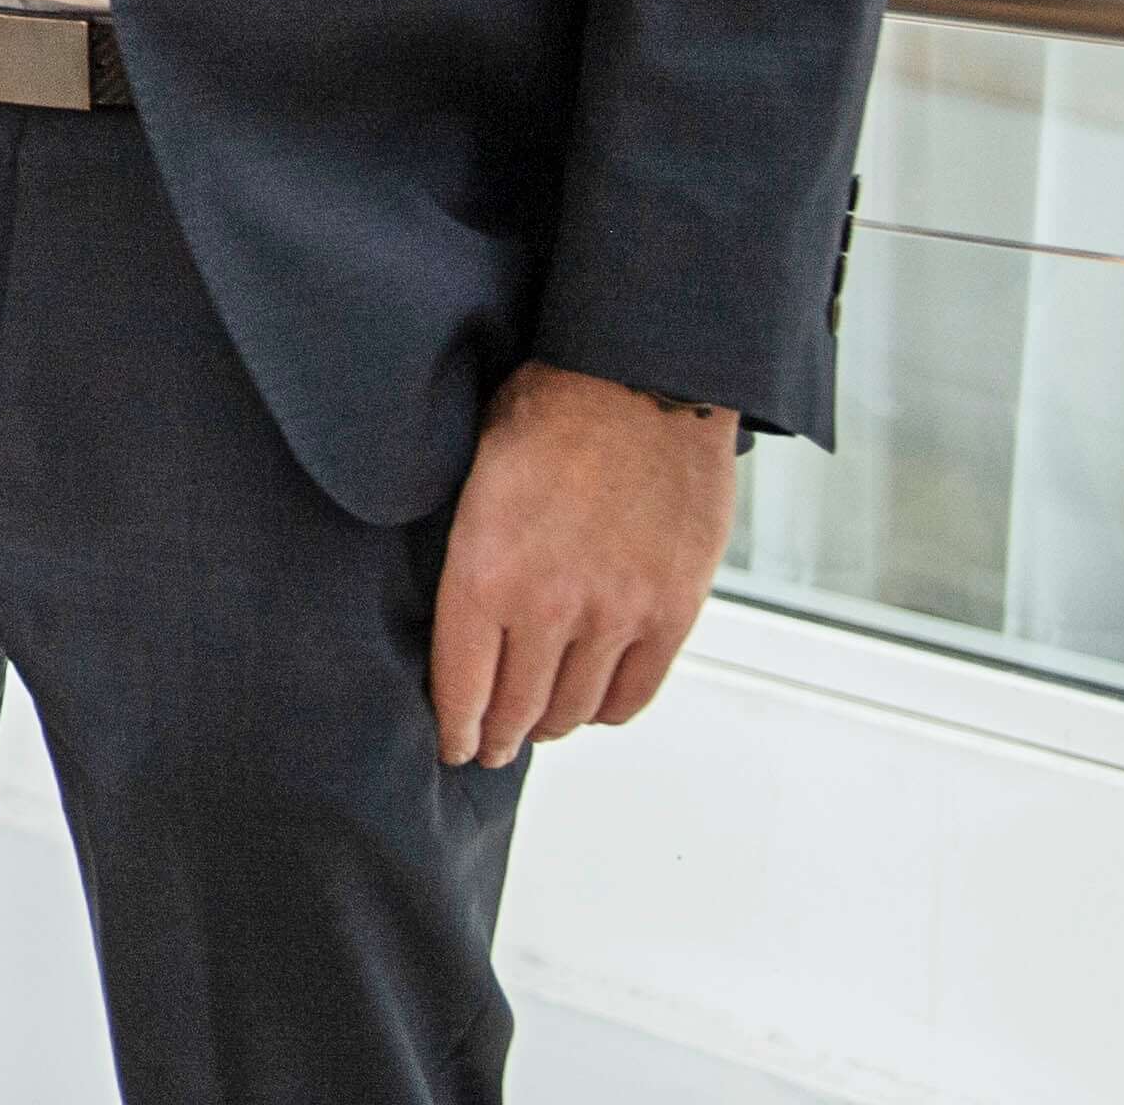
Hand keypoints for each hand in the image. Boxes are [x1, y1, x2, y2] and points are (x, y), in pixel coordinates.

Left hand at [429, 359, 740, 764]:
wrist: (644, 377)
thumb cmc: (547, 408)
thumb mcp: (473, 472)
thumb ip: (467, 551)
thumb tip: (455, 610)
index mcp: (484, 569)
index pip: (460, 684)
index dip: (455, 727)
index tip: (452, 746)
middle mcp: (548, 606)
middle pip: (516, 708)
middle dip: (497, 736)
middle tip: (489, 746)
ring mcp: (615, 614)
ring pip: (574, 709)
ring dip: (551, 724)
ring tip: (537, 724)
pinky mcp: (671, 611)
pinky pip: (634, 693)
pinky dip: (607, 709)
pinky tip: (591, 704)